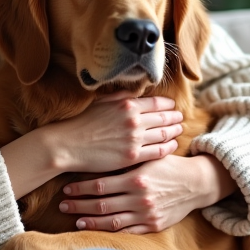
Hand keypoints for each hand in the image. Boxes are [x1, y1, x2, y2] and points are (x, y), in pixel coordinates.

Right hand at [45, 94, 183, 173]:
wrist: (67, 145)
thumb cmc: (82, 123)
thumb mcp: (102, 102)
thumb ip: (122, 97)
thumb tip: (138, 93)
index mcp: (127, 104)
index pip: (157, 103)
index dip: (169, 105)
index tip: (173, 107)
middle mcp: (134, 120)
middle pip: (165, 118)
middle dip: (176, 117)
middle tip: (182, 118)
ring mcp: (134, 139)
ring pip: (165, 134)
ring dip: (175, 131)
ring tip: (179, 130)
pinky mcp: (132, 156)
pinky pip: (158, 151)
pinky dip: (169, 147)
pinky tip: (172, 145)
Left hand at [58, 154, 235, 234]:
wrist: (196, 183)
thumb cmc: (169, 166)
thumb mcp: (148, 158)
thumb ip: (126, 160)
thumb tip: (97, 158)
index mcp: (136, 179)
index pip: (100, 185)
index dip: (80, 188)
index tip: (67, 189)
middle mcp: (139, 198)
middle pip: (101, 205)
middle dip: (79, 206)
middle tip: (63, 205)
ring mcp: (146, 214)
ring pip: (111, 221)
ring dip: (91, 221)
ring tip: (76, 220)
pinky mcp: (153, 225)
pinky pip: (128, 231)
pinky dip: (111, 231)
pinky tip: (98, 230)